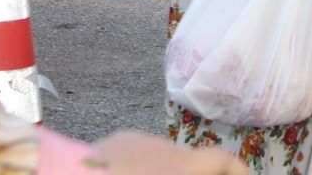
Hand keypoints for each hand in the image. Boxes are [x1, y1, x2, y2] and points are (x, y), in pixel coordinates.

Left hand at [92, 131, 247, 173]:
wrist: (75, 174)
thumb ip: (190, 171)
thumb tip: (203, 167)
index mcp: (181, 165)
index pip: (222, 159)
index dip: (236, 169)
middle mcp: (166, 147)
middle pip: (188, 161)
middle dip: (192, 173)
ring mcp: (139, 140)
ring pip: (160, 157)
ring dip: (162, 171)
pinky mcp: (114, 140)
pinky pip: (136, 153)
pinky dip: (139, 167)